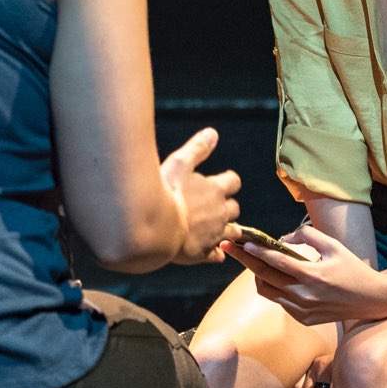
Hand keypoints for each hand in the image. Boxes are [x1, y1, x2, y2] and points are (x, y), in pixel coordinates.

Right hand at [160, 127, 241, 264]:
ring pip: (233, 232)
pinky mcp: (204, 253)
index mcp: (216, 190)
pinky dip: (216, 252)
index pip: (234, 181)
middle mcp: (220, 212)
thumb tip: (213, 133)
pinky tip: (208, 250)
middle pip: (234, 208)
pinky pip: (218, 255)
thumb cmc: (163, 193)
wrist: (152, 227)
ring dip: (226, 229)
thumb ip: (197, 148)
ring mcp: (214, 234)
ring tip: (211, 228)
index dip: (227, 182)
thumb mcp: (178, 163)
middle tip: (209, 206)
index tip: (217, 184)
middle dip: (226, 207)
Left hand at [222, 224, 383, 325]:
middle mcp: (305, 296)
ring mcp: (303, 311)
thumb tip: (282, 238)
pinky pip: (280, 302)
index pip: (277, 262)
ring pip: (268, 292)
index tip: (241, 243)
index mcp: (313, 276)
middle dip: (244, 261)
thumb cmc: (352, 269)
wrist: (371, 300)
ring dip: (258, 277)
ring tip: (255, 263)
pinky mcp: (304, 320)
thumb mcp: (334, 246)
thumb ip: (307, 235)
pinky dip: (276, 289)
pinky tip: (280, 279)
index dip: (257, 252)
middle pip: (264, 277)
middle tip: (229, 248)